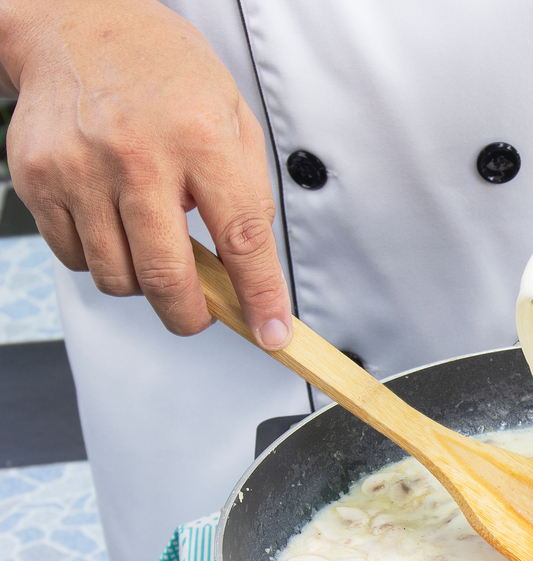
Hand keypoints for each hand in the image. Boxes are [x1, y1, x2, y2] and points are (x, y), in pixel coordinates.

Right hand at [0, 0, 292, 347]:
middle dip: (191, 314)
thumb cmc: (164, 71)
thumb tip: (252, 264)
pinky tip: (114, 224)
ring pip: (116, 277)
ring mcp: (79, 168)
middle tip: (201, 313)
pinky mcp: (37, 178)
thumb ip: (248, 191)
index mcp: (199, 136)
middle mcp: (137, 154)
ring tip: (154, 245)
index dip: (260, 296)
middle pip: (166, 275)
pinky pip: (74, 258)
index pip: (241, 238)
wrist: (80, 24)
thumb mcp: (233, 116)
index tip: (270, 332)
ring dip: (143, 283)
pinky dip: (101, 259)